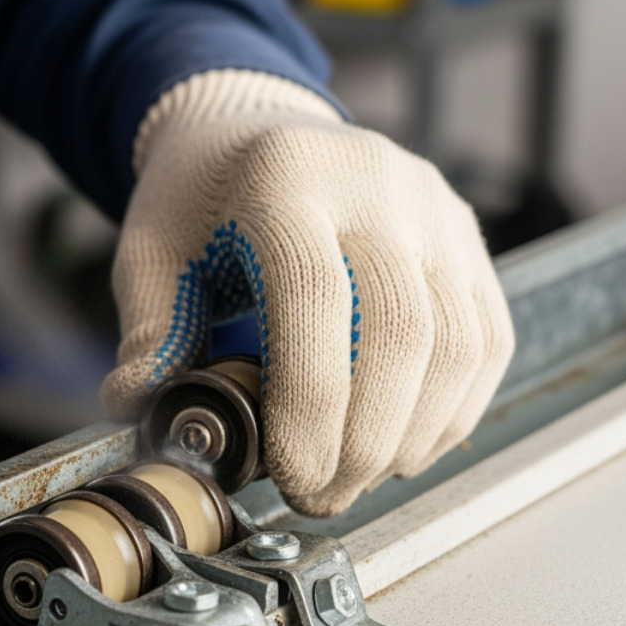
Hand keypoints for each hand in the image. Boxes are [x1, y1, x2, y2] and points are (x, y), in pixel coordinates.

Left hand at [102, 70, 513, 516]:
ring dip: (412, 434)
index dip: (310, 403)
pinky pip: (487, 338)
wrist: (255, 129)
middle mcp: (378, 183)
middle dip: (365, 438)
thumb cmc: (199, 199)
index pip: (316, 298)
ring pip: (457, 342)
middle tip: (324, 496)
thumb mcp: (151, 250)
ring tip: (358, 480)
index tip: (291, 474)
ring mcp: (435, 208)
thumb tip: (138, 405)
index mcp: (286, 178)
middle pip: (401, 329)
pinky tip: (403, 446)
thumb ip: (150, 328)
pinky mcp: (468, 238)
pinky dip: (453, 409)